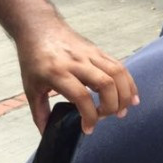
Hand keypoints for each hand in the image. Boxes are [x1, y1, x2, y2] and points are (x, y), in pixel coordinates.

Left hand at [15, 20, 138, 134]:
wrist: (39, 28)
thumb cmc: (33, 59)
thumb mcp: (30, 87)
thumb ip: (40, 112)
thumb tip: (47, 133)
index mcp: (57, 73)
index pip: (81, 96)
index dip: (89, 116)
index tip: (88, 129)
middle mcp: (76, 62)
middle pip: (105, 84)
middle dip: (111, 106)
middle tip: (107, 117)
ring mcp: (90, 54)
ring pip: (117, 74)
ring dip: (125, 95)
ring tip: (123, 110)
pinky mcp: (99, 51)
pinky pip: (119, 66)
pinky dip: (129, 83)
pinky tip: (132, 97)